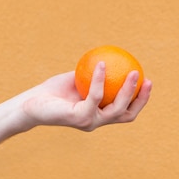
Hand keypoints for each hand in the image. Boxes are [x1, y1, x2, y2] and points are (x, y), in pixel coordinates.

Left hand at [21, 62, 151, 130]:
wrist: (31, 104)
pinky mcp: (79, 118)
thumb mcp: (78, 79)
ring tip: (133, 72)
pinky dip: (99, 80)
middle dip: (141, 99)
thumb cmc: (54, 91)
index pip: (125, 111)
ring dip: (127, 90)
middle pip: (126, 114)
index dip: (140, 100)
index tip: (147, 81)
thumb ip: (94, 74)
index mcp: (99, 115)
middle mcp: (96, 121)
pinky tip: (101, 64)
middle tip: (147, 80)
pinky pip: (94, 96)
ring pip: (115, 109)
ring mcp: (89, 122)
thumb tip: (113, 57)